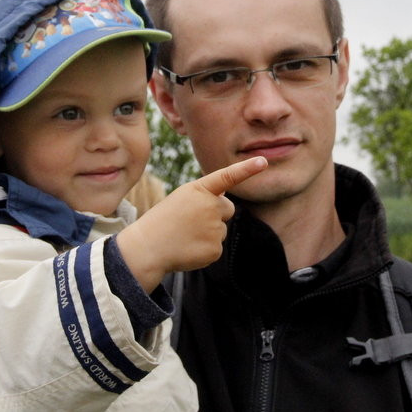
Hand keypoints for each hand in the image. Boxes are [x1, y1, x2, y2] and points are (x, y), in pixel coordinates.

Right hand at [117, 157, 267, 291]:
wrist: (148, 247)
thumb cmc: (164, 220)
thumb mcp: (182, 199)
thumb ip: (205, 197)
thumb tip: (225, 204)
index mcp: (199, 190)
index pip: (227, 176)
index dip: (246, 169)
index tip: (262, 162)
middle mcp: (210, 207)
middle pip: (228, 208)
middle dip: (216, 214)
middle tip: (192, 221)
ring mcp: (214, 229)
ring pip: (221, 230)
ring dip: (207, 233)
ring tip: (185, 235)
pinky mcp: (215, 250)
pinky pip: (217, 247)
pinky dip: (205, 249)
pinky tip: (188, 248)